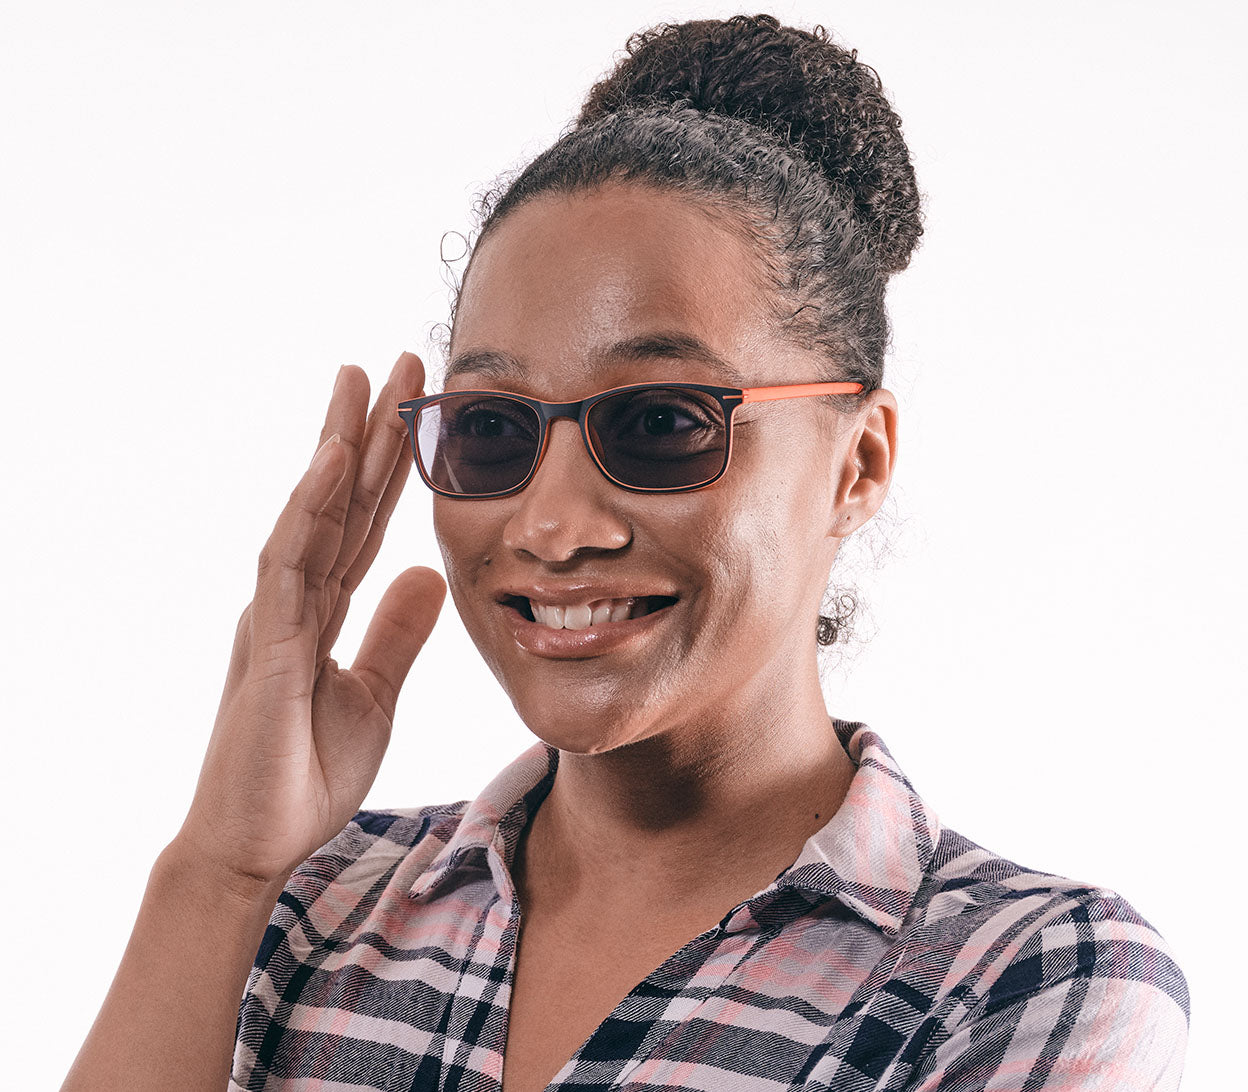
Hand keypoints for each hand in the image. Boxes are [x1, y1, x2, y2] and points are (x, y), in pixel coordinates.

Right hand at [173, 351, 445, 887]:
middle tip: (396, 361)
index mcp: (324, 607)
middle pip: (338, 498)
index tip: (417, 406)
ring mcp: (276, 615)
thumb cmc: (305, 771)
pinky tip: (330, 464)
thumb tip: (427, 575)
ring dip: (335, 447)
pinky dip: (308, 511)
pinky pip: (288, 564)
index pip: (364, 519)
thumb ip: (396, 633)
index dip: (391, 463)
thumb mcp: (374, 693)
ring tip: (359, 381)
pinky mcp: (265, 644)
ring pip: (309, 512)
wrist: (258, 841)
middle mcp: (296, 597)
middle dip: (367, 429)